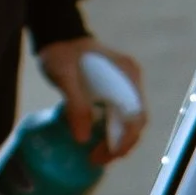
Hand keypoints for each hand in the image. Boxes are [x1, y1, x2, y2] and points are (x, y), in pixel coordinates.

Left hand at [40, 39, 146, 157]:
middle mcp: (132, 81)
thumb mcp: (64, 76)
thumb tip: (82, 139)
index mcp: (127, 75)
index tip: (107, 155)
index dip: (125, 140)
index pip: (137, 116)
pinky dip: (110, 130)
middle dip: (120, 145)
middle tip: (96, 159)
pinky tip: (95, 139)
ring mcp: (125, 85)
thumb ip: (75, 105)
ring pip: (128, 120)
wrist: (58, 35)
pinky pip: (120, 115)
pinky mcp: (116, 88)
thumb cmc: (61, 52)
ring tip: (95, 154)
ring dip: (115, 140)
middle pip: (135, 121)